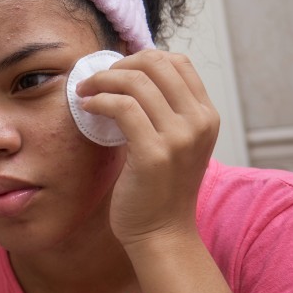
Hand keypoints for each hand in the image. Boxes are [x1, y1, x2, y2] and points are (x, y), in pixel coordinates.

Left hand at [77, 50, 218, 246]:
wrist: (162, 234)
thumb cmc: (160, 189)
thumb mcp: (176, 143)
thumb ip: (165, 112)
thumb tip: (131, 76)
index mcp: (206, 115)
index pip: (178, 62)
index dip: (142, 58)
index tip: (117, 72)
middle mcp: (199, 122)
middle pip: (156, 64)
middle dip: (119, 65)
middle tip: (95, 79)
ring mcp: (179, 137)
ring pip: (136, 82)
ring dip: (102, 81)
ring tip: (85, 92)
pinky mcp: (154, 154)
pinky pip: (122, 108)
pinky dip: (100, 101)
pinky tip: (88, 108)